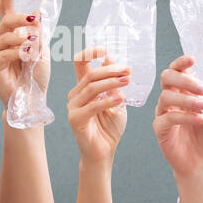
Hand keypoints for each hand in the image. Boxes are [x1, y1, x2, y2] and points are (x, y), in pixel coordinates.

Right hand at [0, 0, 45, 102]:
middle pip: (7, 21)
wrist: (32, 97)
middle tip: (34, 21)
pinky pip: (3, 52)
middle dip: (21, 18)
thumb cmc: (35, 75)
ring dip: (23, 40)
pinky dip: (17, 52)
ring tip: (33, 47)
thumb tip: (37, 11)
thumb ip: (38, 32)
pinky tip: (26, 56)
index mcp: (12, 34)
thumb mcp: (42, 50)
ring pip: (6, 36)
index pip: (6, 11)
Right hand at [67, 47, 128, 163]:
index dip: (90, 52)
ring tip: (128, 81)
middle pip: (90, 74)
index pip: (80, 62)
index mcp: (83, 88)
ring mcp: (73, 107)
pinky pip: (92, 105)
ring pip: (91, 87)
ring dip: (111, 82)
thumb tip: (111, 58)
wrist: (104, 153)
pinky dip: (108, 100)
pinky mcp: (75, 119)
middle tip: (128, 70)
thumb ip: (112, 82)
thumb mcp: (116, 100)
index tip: (106, 49)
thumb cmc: (109, 128)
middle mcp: (75, 95)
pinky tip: (121, 99)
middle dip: (111, 69)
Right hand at [154, 56, 202, 202]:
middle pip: (167, 78)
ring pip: (166, 97)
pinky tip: (200, 119)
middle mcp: (170, 98)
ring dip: (187, 100)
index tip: (192, 60)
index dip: (181, 62)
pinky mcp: (160, 129)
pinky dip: (185, 117)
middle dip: (184, 80)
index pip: (176, 69)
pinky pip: (167, 118)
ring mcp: (163, 113)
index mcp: (183, 89)